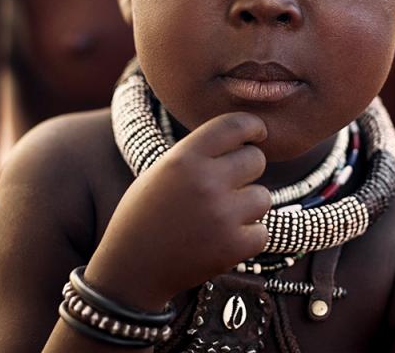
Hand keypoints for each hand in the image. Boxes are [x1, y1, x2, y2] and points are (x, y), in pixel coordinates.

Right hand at [84, 112, 270, 310]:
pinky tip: (224, 239)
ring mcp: (222, 216)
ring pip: (263, 197)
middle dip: (247, 171)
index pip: (235, 125)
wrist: (132, 269)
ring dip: (248, 207)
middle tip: (229, 185)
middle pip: (256, 159)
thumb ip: (198, 153)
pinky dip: (248, 237)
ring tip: (221, 216)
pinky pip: (262, 232)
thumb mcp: (162, 170)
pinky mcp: (233, 247)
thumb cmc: (146, 214)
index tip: (258, 134)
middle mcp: (206, 182)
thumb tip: (242, 138)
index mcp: (185, 157)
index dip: (253, 127)